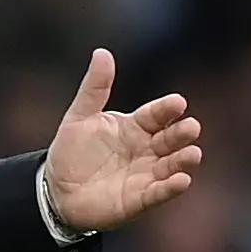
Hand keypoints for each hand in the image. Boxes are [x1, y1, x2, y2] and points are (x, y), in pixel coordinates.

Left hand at [43, 50, 203, 236]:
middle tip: (191, 127)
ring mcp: (145, 175)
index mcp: (135, 126)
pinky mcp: (139, 199)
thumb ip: (94, 88)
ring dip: (183, 160)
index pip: (156, 114)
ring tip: (193, 154)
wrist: (56, 190)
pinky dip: (171, 188)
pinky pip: (158, 193)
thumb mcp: (80, 117)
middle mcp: (146, 149)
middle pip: (169, 139)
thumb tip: (102, 52)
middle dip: (181, 133)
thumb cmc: (72, 152)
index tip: (178, 103)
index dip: (167, 109)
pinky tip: (183, 180)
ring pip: (171, 165)